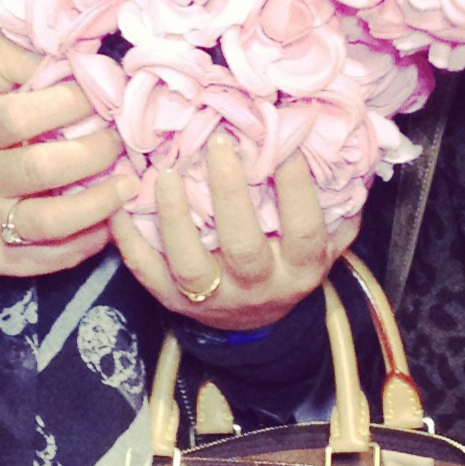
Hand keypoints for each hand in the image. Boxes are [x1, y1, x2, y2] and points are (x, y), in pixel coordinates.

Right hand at [0, 36, 133, 278]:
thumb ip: (13, 59)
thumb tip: (66, 50)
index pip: (18, 117)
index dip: (66, 104)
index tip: (99, 94)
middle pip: (41, 169)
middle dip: (93, 153)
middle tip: (122, 141)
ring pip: (50, 222)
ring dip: (99, 205)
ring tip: (128, 185)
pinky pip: (49, 259)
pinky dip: (85, 244)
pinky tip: (108, 223)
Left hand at [110, 133, 358, 332]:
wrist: (256, 325)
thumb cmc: (290, 264)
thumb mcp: (327, 242)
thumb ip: (338, 201)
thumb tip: (344, 144)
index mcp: (301, 269)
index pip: (304, 230)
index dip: (295, 186)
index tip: (283, 140)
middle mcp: (259, 287)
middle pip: (243, 247)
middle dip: (229, 193)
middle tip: (219, 141)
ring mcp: (213, 298)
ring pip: (190, 263)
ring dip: (175, 216)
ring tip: (165, 171)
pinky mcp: (174, 302)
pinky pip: (147, 273)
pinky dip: (129, 240)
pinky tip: (120, 202)